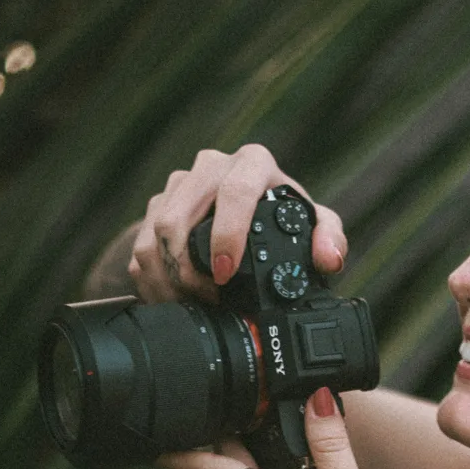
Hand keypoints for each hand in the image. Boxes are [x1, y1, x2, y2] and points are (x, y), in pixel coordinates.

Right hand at [128, 145, 347, 303]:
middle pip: (177, 217)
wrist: (240, 208)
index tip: (226, 273)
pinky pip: (140, 246)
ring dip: (167, 278)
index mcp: (252, 164)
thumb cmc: (279, 214)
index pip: (233, 192)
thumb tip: (328, 259)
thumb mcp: (311, 224)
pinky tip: (171, 298)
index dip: (226, 236)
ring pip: (153, 234)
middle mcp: (210, 166)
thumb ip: (329, 237)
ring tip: (189, 304)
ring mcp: (178, 184)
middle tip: (207, 299)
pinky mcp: (156, 204)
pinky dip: (152, 280)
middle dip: (187, 268)